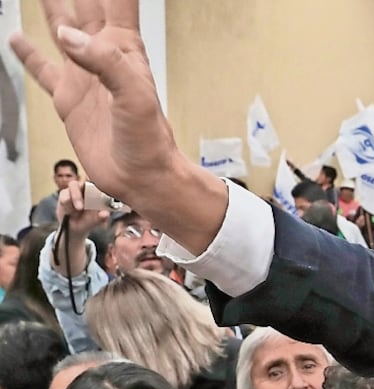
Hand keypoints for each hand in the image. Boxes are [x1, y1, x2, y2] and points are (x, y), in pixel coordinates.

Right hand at [11, 0, 226, 252]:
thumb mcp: (135, 97)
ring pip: (61, 28)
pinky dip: (27, 53)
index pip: (117, 1)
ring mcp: (83, 76)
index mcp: (124, 48)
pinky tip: (16, 36)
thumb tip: (68, 34)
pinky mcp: (68, 99)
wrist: (141, 176)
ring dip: (50, 6)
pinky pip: (42, 69)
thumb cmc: (149, 139)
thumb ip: (106, 62)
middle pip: (84, 6)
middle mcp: (102, 55)